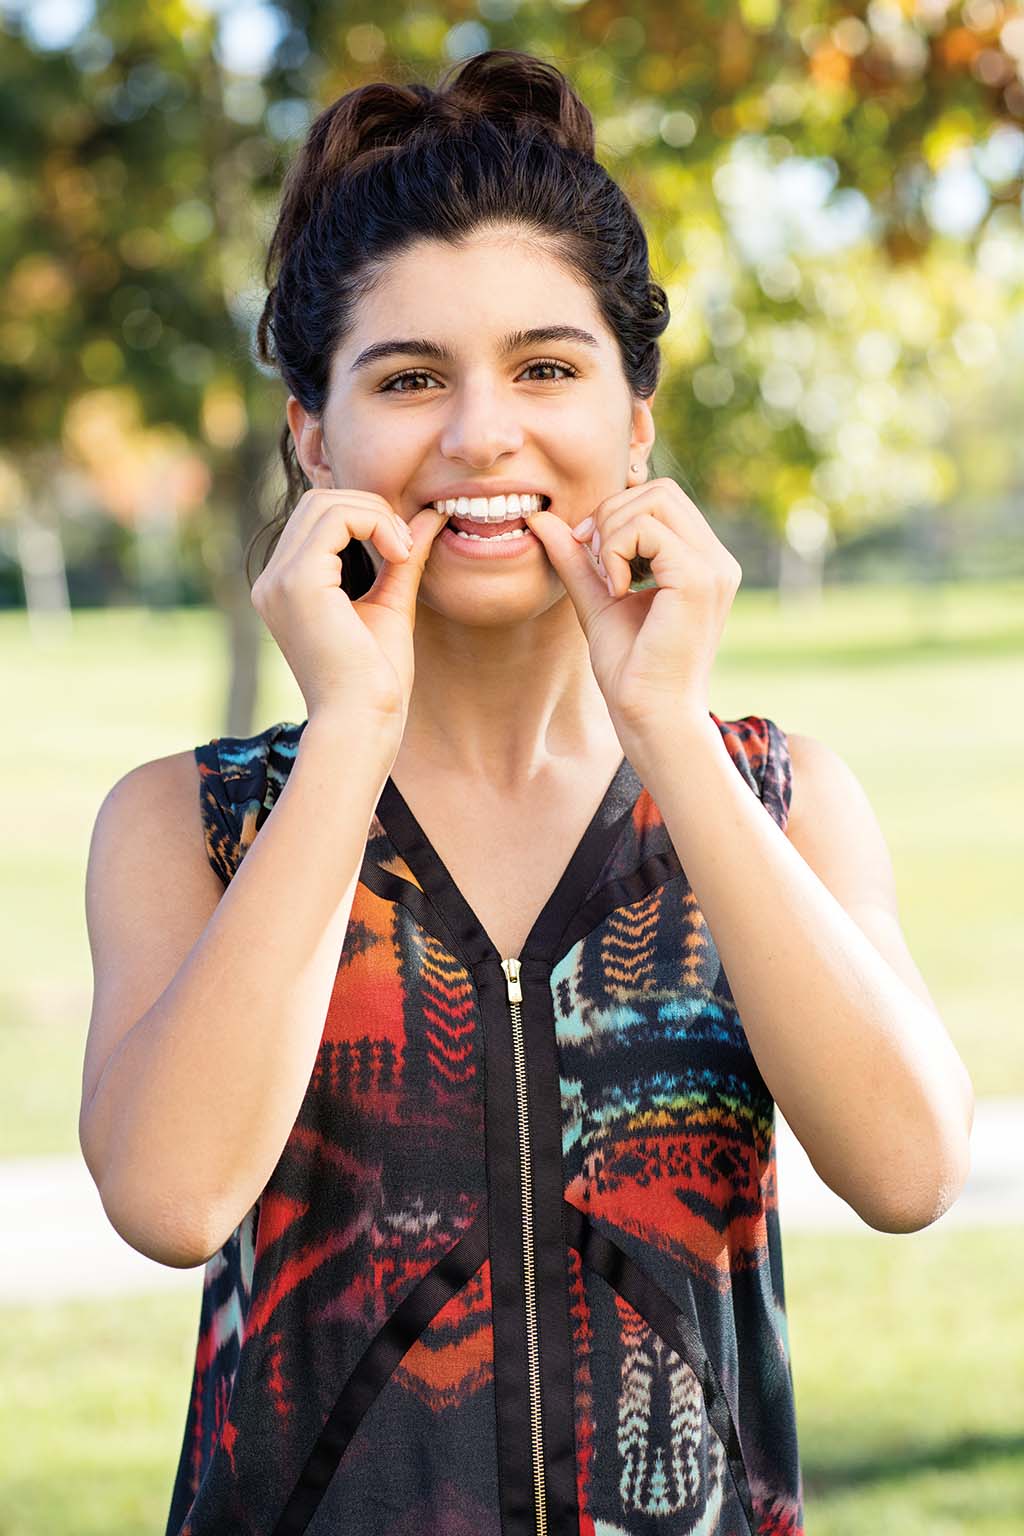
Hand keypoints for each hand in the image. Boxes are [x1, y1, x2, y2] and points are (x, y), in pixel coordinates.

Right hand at [250, 489, 448, 729]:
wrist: (363, 722)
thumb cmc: (375, 679)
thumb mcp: (391, 604)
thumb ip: (403, 557)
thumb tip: (431, 515)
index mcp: (285, 586)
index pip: (318, 517)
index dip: (366, 516)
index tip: (403, 548)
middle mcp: (271, 580)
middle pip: (318, 501)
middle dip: (370, 508)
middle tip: (405, 545)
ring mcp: (279, 580)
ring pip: (325, 502)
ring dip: (375, 514)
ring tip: (403, 551)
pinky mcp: (297, 583)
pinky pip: (335, 519)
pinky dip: (374, 523)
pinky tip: (398, 553)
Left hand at [523, 478, 741, 732]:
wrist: (650, 715)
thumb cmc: (630, 668)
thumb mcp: (596, 599)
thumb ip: (576, 558)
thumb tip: (540, 517)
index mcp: (701, 560)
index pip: (660, 497)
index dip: (616, 513)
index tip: (590, 554)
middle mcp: (717, 559)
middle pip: (659, 490)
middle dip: (612, 516)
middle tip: (595, 564)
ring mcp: (714, 567)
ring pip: (654, 501)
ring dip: (613, 533)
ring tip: (609, 581)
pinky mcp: (698, 579)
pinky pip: (647, 530)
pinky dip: (617, 552)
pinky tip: (618, 591)